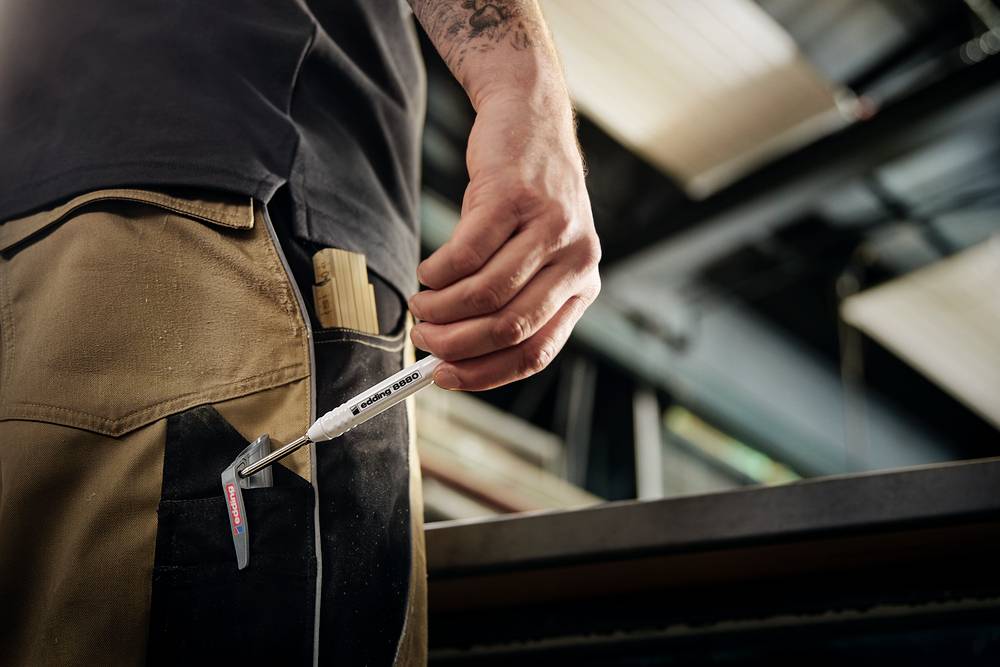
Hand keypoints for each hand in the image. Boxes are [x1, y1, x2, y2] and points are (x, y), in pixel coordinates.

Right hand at [408, 92, 600, 390]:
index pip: (536, 351)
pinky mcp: (516, 197)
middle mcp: (577, 259)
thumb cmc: (521, 198)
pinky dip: (438, 272)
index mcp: (583, 285)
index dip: (485, 372)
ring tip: (421, 305)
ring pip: (487, 293)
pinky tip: (428, 272)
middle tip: (424, 340)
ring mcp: (550, 227)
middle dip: (457, 344)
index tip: (445, 376)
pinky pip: (467, 254)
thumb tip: (452, 355)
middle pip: (511, 327)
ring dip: (442, 308)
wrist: (529, 119)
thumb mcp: (530, 254)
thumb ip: (506, 301)